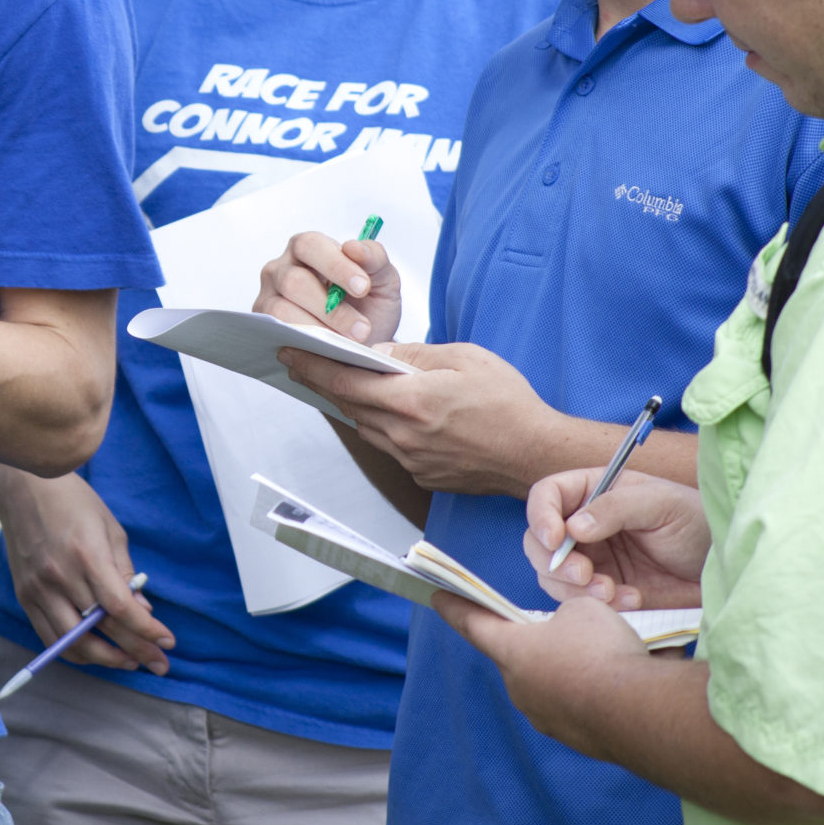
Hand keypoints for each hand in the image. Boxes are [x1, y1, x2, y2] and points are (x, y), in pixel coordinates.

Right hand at [0, 469, 171, 673]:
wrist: (23, 488)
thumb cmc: (74, 502)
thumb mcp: (111, 529)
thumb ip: (126, 573)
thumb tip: (142, 610)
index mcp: (87, 555)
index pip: (119, 607)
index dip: (146, 630)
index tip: (167, 642)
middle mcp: (60, 576)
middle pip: (100, 630)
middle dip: (136, 651)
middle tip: (159, 664)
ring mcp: (38, 590)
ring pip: (73, 644)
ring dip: (106, 659)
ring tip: (130, 661)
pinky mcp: (24, 597)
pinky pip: (50, 638)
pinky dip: (76, 652)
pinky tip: (97, 652)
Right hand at [258, 230, 400, 344]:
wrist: (365, 342)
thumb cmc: (370, 305)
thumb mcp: (383, 280)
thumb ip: (374, 258)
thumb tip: (354, 247)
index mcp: (308, 248)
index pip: (311, 245)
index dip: (335, 265)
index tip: (362, 287)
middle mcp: (281, 269)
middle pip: (293, 281)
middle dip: (331, 309)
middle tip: (362, 329)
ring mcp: (269, 297)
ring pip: (282, 311)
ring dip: (319, 329)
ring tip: (349, 344)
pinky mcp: (266, 326)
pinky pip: (279, 334)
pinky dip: (305, 343)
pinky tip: (329, 350)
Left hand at [274, 340, 558, 498]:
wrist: (535, 455)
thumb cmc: (508, 403)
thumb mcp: (464, 359)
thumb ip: (414, 355)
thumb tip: (376, 353)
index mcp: (412, 401)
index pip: (345, 382)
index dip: (311, 365)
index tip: (288, 351)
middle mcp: (404, 435)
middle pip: (348, 405)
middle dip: (321, 381)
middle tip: (299, 361)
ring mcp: (410, 459)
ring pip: (365, 426)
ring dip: (348, 404)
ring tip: (335, 381)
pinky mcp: (421, 474)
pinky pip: (387, 444)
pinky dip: (377, 424)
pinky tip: (381, 410)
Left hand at [432, 593, 653, 757]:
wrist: (637, 712)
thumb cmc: (600, 650)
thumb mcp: (582, 610)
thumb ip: (565, 618)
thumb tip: (571, 634)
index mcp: (512, 651)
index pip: (474, 624)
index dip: (456, 608)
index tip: (437, 597)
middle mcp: (519, 688)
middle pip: (518, 657)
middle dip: (535, 642)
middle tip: (565, 630)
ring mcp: (545, 718)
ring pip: (549, 684)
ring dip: (566, 670)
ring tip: (601, 657)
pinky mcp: (573, 737)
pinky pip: (574, 706)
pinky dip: (587, 694)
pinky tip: (613, 684)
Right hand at [524, 468, 709, 609]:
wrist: (720, 566)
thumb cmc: (695, 521)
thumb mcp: (661, 503)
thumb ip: (616, 508)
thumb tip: (572, 528)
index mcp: (592, 491)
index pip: (546, 496)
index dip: (541, 516)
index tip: (556, 540)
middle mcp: (583, 525)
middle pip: (538, 541)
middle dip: (555, 561)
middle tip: (585, 575)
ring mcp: (591, 559)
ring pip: (552, 575)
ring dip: (575, 588)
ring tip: (612, 592)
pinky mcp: (602, 590)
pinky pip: (579, 601)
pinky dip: (598, 605)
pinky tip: (632, 600)